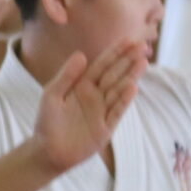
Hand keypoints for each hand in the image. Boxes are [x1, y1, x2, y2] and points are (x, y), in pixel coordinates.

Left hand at [29, 40, 144, 173]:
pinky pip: (116, 111)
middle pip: (115, 74)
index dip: (116, 52)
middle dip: (128, 60)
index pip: (102, 64)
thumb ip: (66, 76)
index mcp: (83, 85)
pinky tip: (133, 88)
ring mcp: (102, 111)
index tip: (129, 39)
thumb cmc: (47, 122)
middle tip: (143, 45)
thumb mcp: (52, 95)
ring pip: (119, 90)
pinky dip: (124, 100)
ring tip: (143, 62)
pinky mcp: (105, 128)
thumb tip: (81, 54)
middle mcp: (95, 96)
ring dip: (131, 76)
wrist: (48, 151)